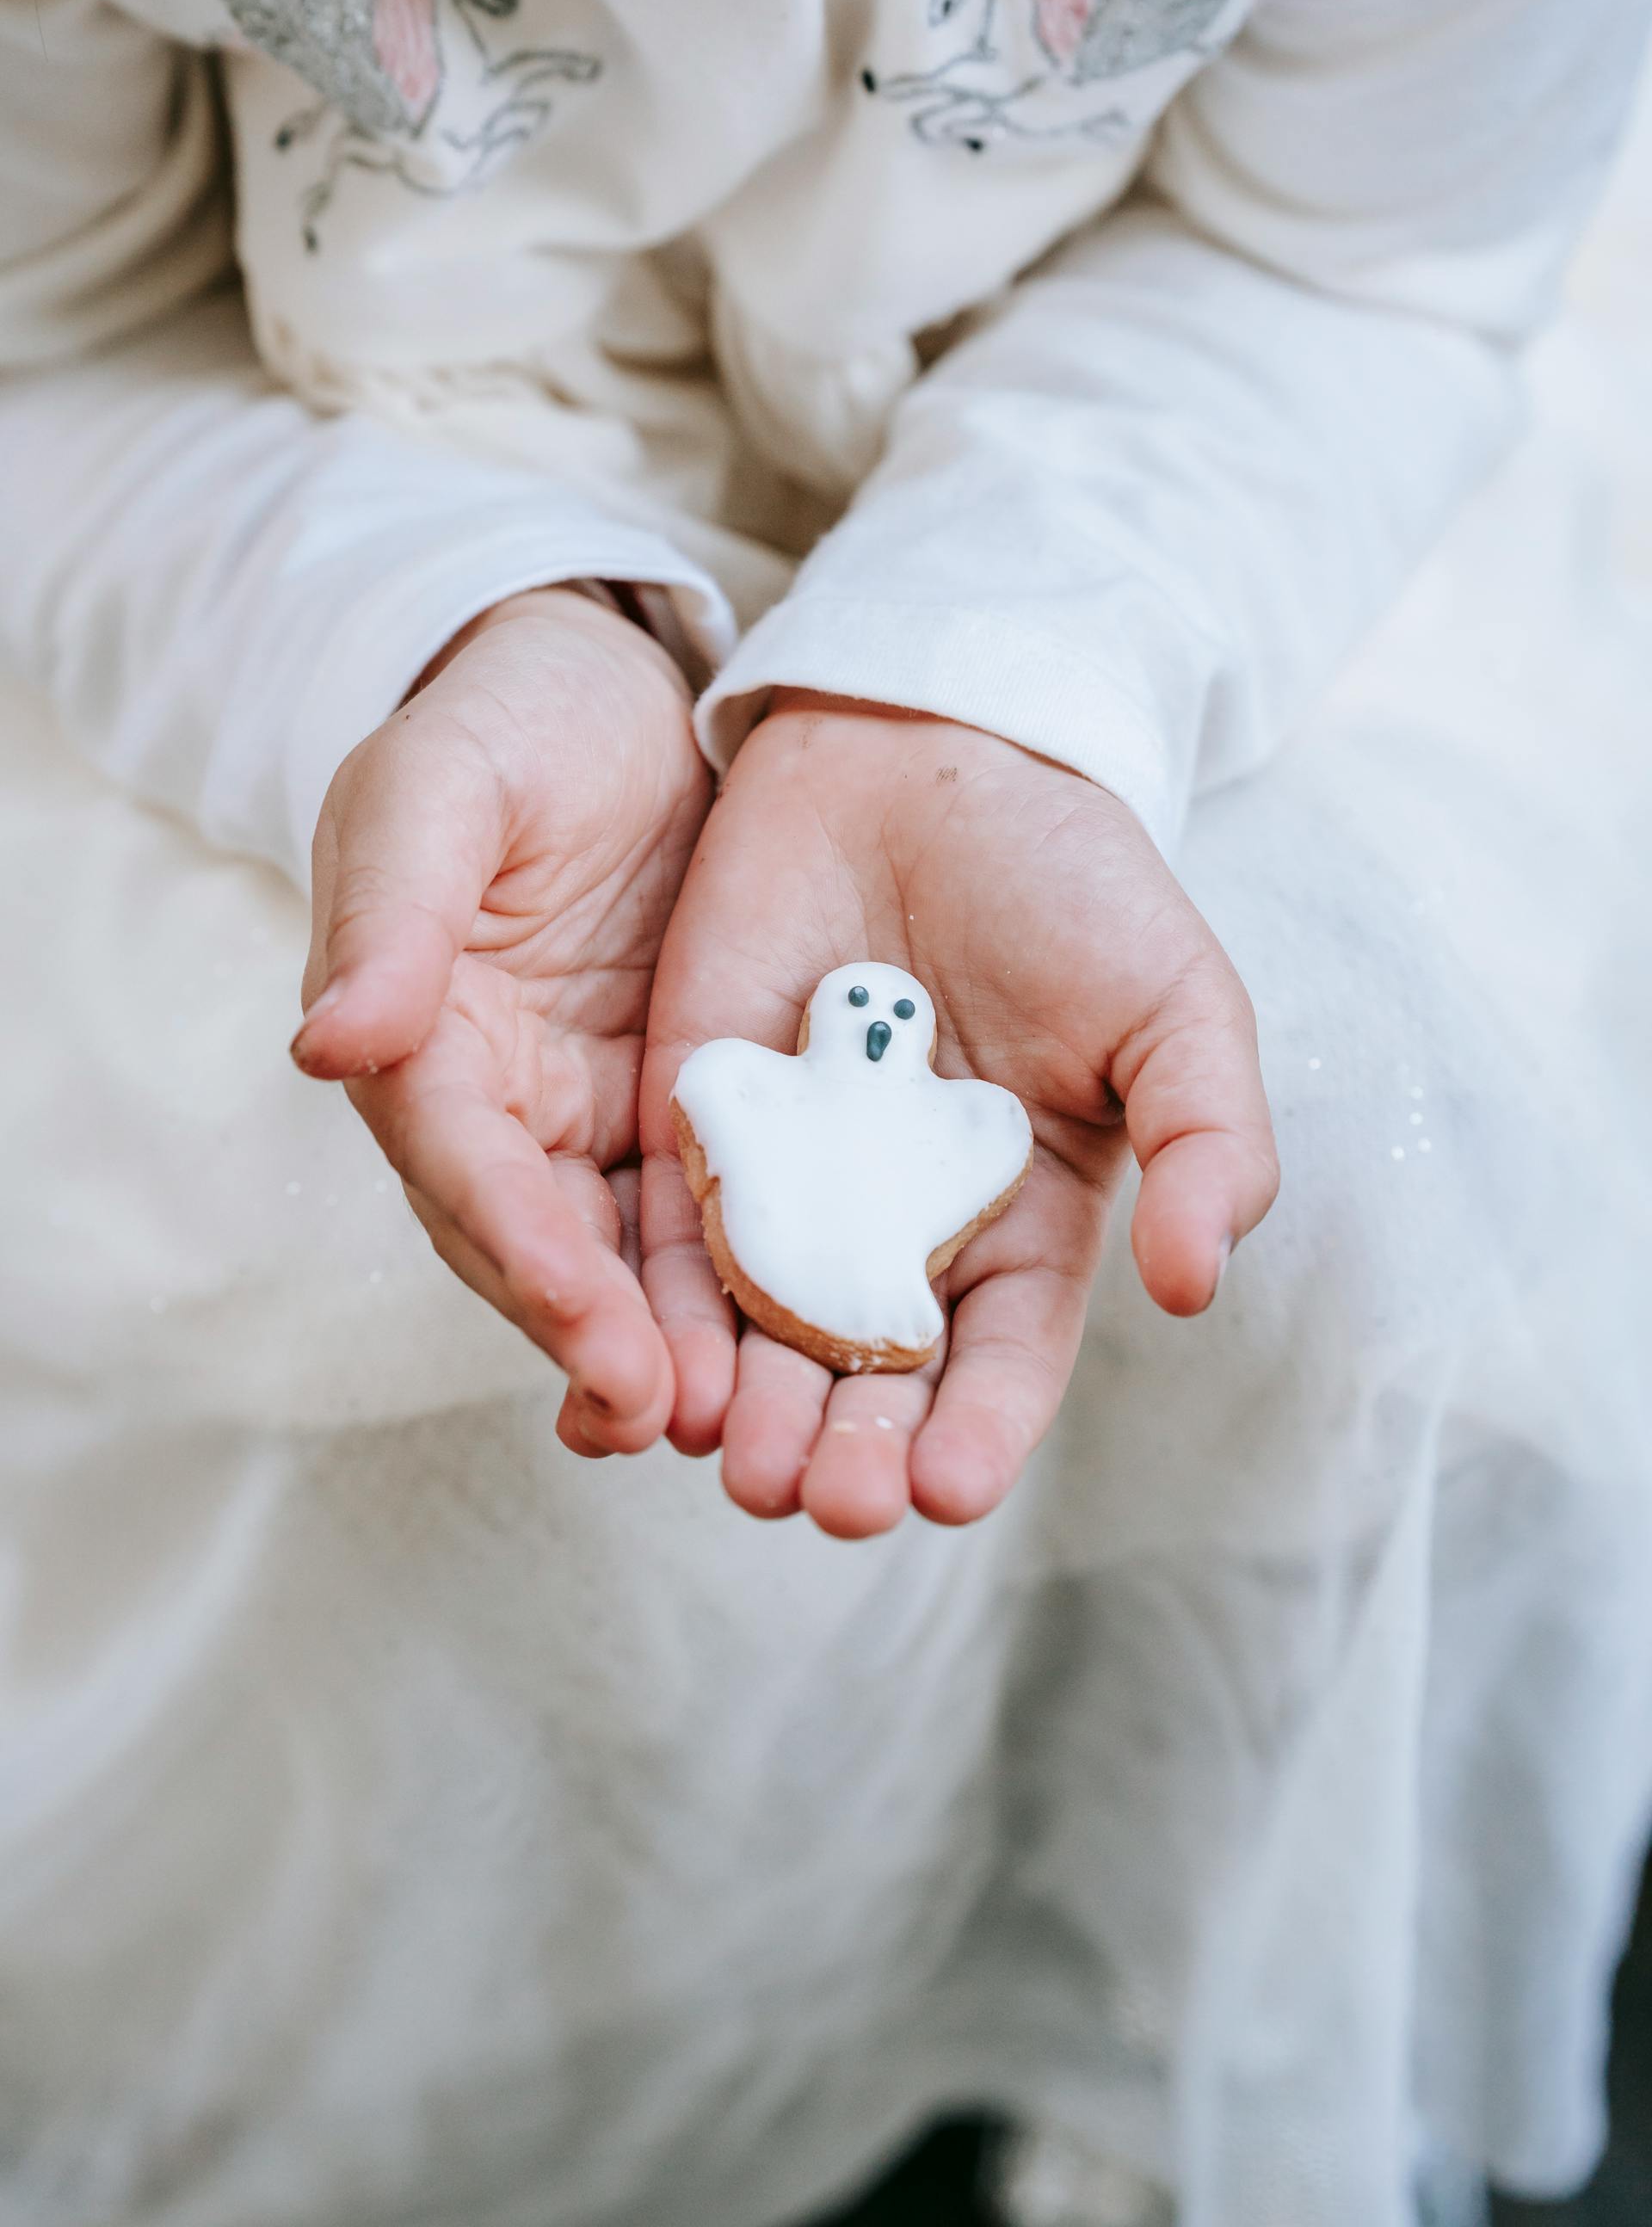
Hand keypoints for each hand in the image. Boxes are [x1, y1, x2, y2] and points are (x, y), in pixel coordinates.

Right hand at [292, 587, 711, 1434]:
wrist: (617, 693)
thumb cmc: (513, 720)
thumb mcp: (441, 785)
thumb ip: (390, 907)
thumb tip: (326, 1042)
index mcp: (420, 1034)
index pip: (463, 1165)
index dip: (522, 1252)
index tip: (589, 1329)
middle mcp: (496, 1100)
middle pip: (531, 1243)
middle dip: (592, 1336)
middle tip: (668, 1416)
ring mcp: (585, 1114)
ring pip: (612, 1257)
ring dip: (660, 1347)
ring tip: (731, 1425)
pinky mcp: (674, 1110)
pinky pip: (695, 1215)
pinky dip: (728, 1287)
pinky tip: (789, 1349)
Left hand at [633, 694, 1278, 1536]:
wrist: (928, 749)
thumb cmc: (1071, 881)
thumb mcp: (1174, 1007)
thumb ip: (1205, 1140)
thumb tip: (1194, 1283)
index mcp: (1021, 1226)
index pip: (1000, 1362)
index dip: (980, 1432)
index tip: (950, 1489)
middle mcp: (901, 1231)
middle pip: (872, 1379)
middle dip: (852, 1452)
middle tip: (830, 1500)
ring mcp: (795, 1186)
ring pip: (763, 1336)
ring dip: (748, 1413)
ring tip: (745, 1465)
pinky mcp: (699, 1127)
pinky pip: (671, 1240)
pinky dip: (660, 1314)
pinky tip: (657, 1373)